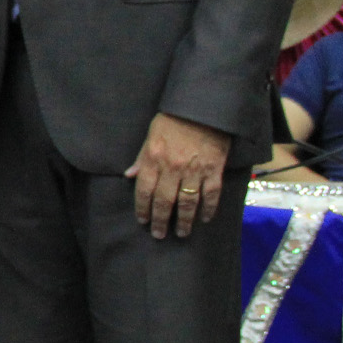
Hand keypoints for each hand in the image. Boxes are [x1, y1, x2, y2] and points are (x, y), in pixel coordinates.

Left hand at [126, 112, 231, 238]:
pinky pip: (211, 194)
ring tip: (182, 233)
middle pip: (164, 201)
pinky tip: (205, 219)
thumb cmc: (174, 119)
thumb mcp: (151, 135)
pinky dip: (208, 209)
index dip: (142, 208)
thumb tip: (129, 175)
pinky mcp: (214, 169)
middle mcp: (172, 168)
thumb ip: (141, 158)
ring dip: (184, 220)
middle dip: (161, 220)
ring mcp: (194, 170)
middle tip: (159, 234)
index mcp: (154, 159)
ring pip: (188, 202)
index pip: (144, 191)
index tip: (143, 221)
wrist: (203, 108)